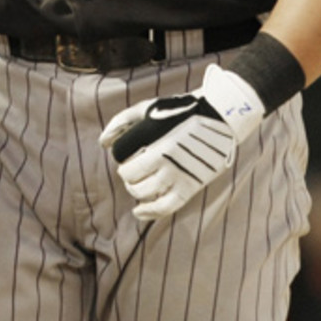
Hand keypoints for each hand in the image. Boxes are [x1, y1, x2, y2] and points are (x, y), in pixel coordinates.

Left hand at [99, 64, 263, 219]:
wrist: (218, 118)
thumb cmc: (178, 112)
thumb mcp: (147, 108)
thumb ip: (121, 122)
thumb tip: (102, 143)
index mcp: (153, 139)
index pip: (122, 157)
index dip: (120, 156)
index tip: (127, 153)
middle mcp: (164, 159)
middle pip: (130, 177)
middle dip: (127, 174)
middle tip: (132, 169)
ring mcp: (178, 174)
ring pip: (145, 193)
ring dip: (135, 191)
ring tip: (137, 184)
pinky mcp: (190, 186)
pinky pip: (166, 207)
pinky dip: (149, 212)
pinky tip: (139, 211)